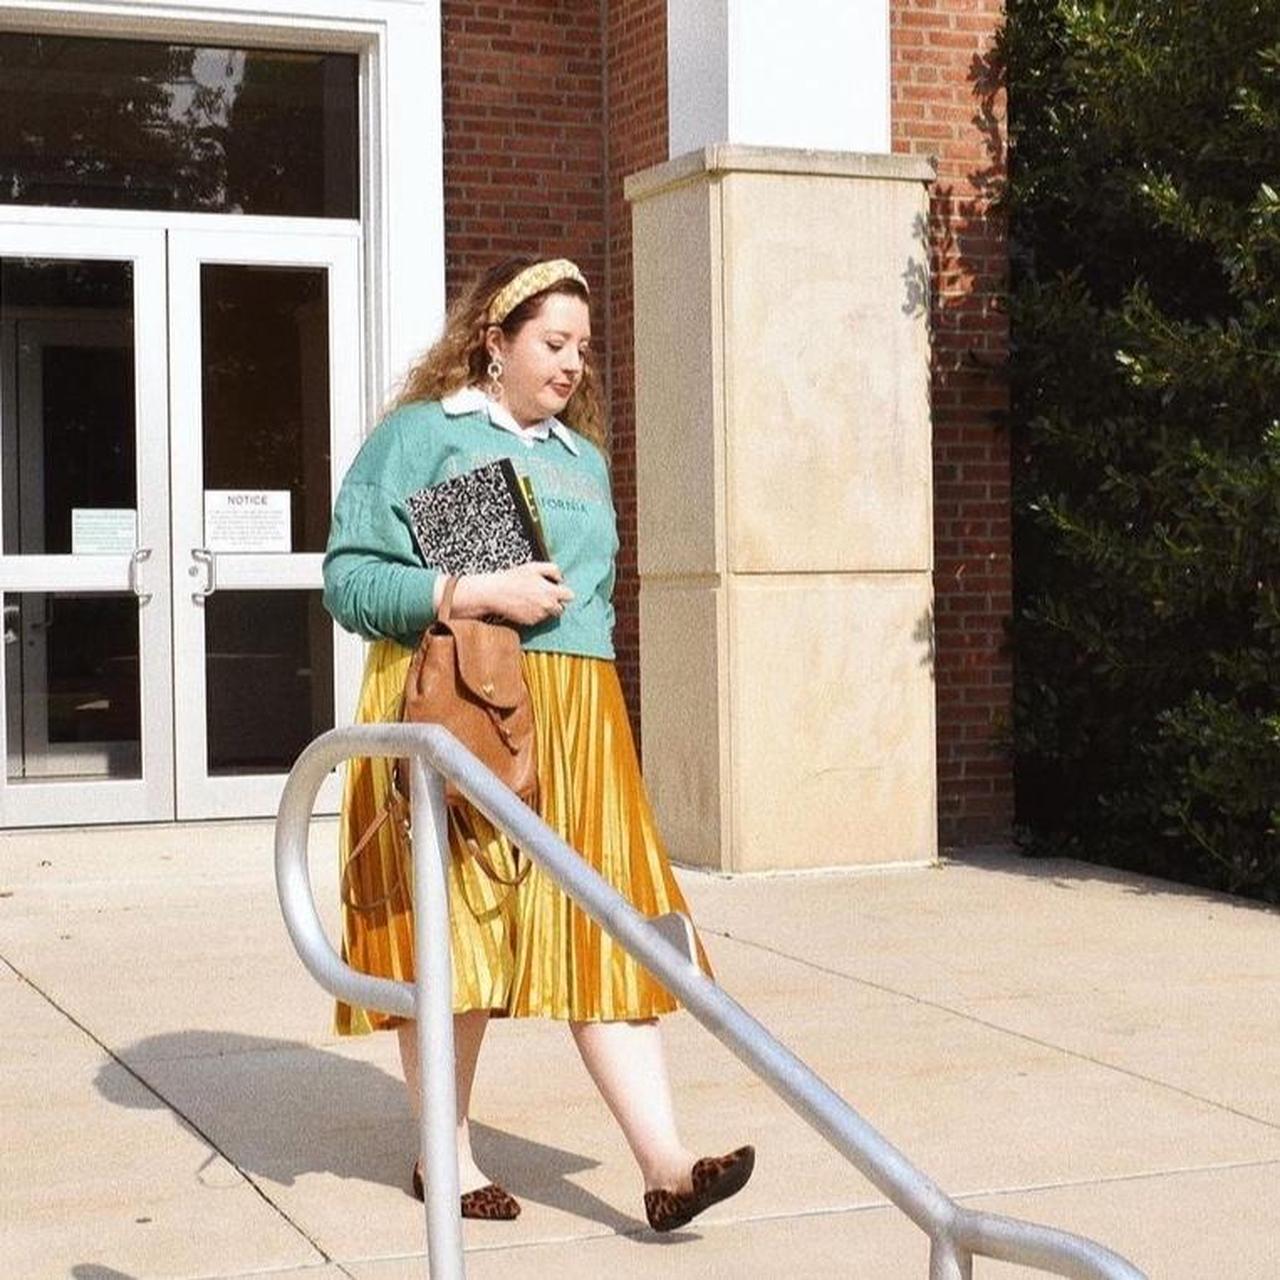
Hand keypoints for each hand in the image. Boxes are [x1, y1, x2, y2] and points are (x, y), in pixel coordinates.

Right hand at [451, 562, 573, 625]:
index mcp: (551, 592)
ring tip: (531, 598)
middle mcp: (547, 606)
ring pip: (549, 614)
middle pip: (561, 608)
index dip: (564, 592)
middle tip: (543, 594)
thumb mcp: (534, 567)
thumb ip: (553, 570)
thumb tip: (561, 579)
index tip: (557, 589)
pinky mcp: (531, 622)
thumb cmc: (514, 578)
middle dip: (555, 602)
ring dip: (544, 608)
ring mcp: (539, 616)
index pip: (570, 596)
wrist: (495, 593)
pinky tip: (524, 605)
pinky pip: (538, 619)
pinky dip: (534, 613)